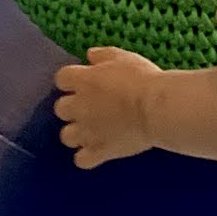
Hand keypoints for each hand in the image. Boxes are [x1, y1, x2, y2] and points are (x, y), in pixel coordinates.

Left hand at [55, 46, 163, 168]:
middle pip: (60, 108)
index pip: (61, 78)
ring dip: (76, 133)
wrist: (156, 109)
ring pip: (66, 136)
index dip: (71, 80)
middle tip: (89, 107)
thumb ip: (103, 55)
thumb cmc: (142, 79)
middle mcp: (78, 107)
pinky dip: (87, 157)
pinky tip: (97, 151)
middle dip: (72, 108)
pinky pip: (81, 160)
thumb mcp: (124, 57)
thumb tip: (89, 55)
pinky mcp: (98, 151)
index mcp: (83, 80)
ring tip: (92, 131)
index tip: (84, 81)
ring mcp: (86, 131)